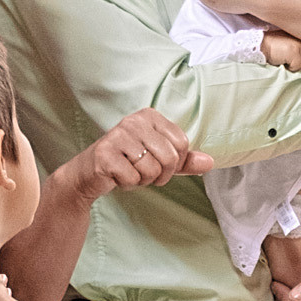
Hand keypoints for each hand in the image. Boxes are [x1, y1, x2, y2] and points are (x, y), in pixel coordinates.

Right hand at [75, 108, 212, 194]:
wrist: (89, 174)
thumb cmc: (127, 164)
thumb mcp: (159, 160)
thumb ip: (184, 161)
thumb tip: (210, 162)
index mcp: (150, 116)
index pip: (182, 144)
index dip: (176, 164)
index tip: (160, 166)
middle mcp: (134, 121)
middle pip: (169, 158)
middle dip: (160, 175)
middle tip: (144, 174)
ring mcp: (118, 136)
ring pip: (151, 170)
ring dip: (142, 180)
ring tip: (129, 173)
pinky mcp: (105, 154)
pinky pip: (133, 178)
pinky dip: (127, 184)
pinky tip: (117, 176)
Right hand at [260, 30, 300, 70]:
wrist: (260, 46)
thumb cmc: (272, 46)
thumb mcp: (289, 43)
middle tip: (295, 62)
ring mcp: (298, 44)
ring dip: (298, 64)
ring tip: (286, 60)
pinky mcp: (294, 51)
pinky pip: (298, 65)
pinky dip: (292, 67)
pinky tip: (284, 62)